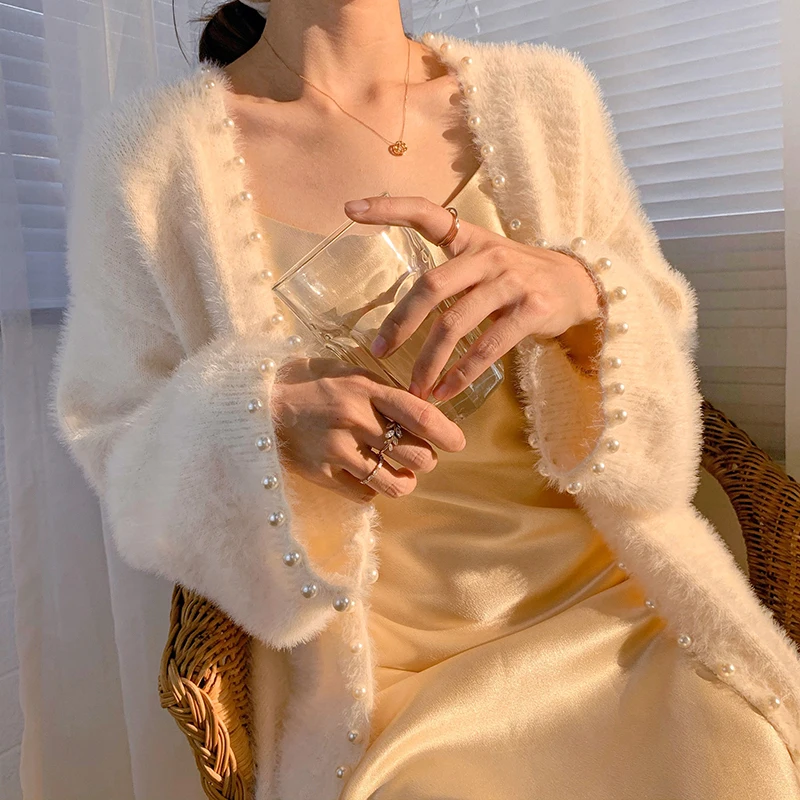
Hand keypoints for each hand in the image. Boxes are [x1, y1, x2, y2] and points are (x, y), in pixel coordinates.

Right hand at [271, 357, 465, 502]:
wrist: (255, 403)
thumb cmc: (307, 383)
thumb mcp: (347, 373)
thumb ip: (382, 391)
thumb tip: (420, 407)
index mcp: (364, 390)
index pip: (419, 414)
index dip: (446, 432)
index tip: (458, 442)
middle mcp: (354, 421)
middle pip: (416, 455)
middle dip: (425, 459)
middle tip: (418, 454)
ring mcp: (337, 451)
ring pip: (394, 483)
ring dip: (404, 481)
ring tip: (400, 474)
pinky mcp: (321, 475)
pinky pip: (364, 495)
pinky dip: (372, 490)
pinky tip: (367, 477)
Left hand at [343, 195, 604, 401]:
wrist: (579, 286)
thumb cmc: (519, 278)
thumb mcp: (484, 260)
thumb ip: (448, 274)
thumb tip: (401, 310)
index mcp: (469, 238)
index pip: (426, 212)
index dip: (389, 208)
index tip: (350, 211)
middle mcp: (487, 255)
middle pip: (431, 286)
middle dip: (400, 322)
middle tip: (379, 350)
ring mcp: (510, 282)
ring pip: (456, 324)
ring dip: (430, 361)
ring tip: (414, 389)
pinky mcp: (531, 310)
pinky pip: (487, 348)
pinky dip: (462, 374)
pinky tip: (446, 392)